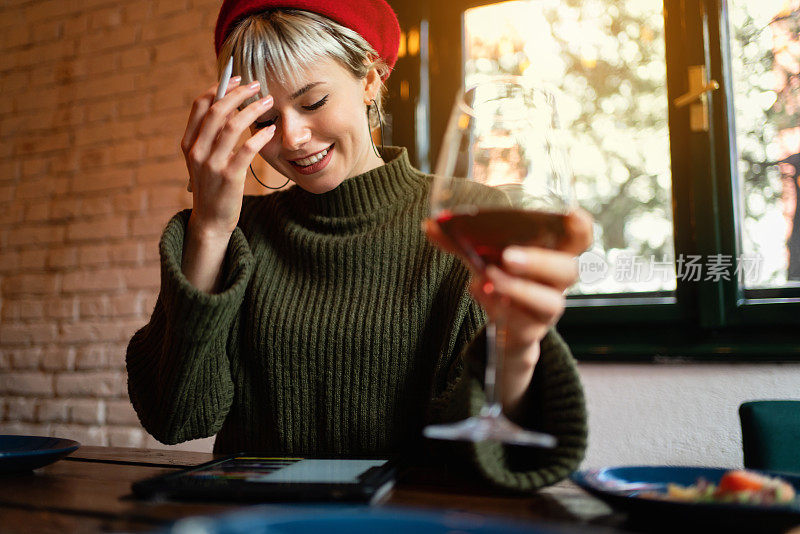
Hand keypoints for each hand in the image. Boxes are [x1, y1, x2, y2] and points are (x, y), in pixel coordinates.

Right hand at [180, 78, 276, 241]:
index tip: (235, 79)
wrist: (211, 220)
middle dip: (237, 94)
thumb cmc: (212, 186)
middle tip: (256, 86)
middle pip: (216, 111)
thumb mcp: (204, 159)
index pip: (200, 106)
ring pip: (231, 126)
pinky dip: (260, 136)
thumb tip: (228, 106)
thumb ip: (210, 136)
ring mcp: (211, 164)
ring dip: (252, 110)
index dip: (218, 89)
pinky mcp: (229, 177)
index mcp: (189, 143)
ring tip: (268, 103)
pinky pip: (246, 150)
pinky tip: (271, 130)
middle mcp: (197, 151)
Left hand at [424, 208, 592, 413]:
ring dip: (518, 289)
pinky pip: (524, 325)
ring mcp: (547, 310)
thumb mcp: (483, 259)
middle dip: (541, 261)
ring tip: (490, 277)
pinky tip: (482, 295)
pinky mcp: (531, 333)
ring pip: (550, 303)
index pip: (581, 237)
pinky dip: (501, 309)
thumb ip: (460, 242)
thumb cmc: (501, 281)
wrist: (506, 333)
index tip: (569, 215)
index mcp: (555, 254)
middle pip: (571, 270)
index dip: (580, 226)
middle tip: (508, 256)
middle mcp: (558, 282)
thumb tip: (429, 225)